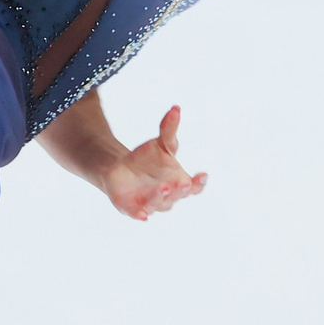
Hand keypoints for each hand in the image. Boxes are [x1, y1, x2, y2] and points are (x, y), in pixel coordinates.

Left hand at [100, 105, 207, 220]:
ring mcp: (150, 204)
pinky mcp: (132, 208)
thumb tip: (175, 108)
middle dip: (181, 190)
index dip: (200, 183)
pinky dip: (140, 214)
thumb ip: (168, 129)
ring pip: (158, 203)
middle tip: (183, 183)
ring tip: (163, 187)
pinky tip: (142, 216)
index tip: (203, 175)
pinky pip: (137, 213)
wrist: (121, 168)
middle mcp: (168, 197)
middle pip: (178, 196)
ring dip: (160, 197)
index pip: (195, 187)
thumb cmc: (147, 158)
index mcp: (180, 183)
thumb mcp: (160, 143)